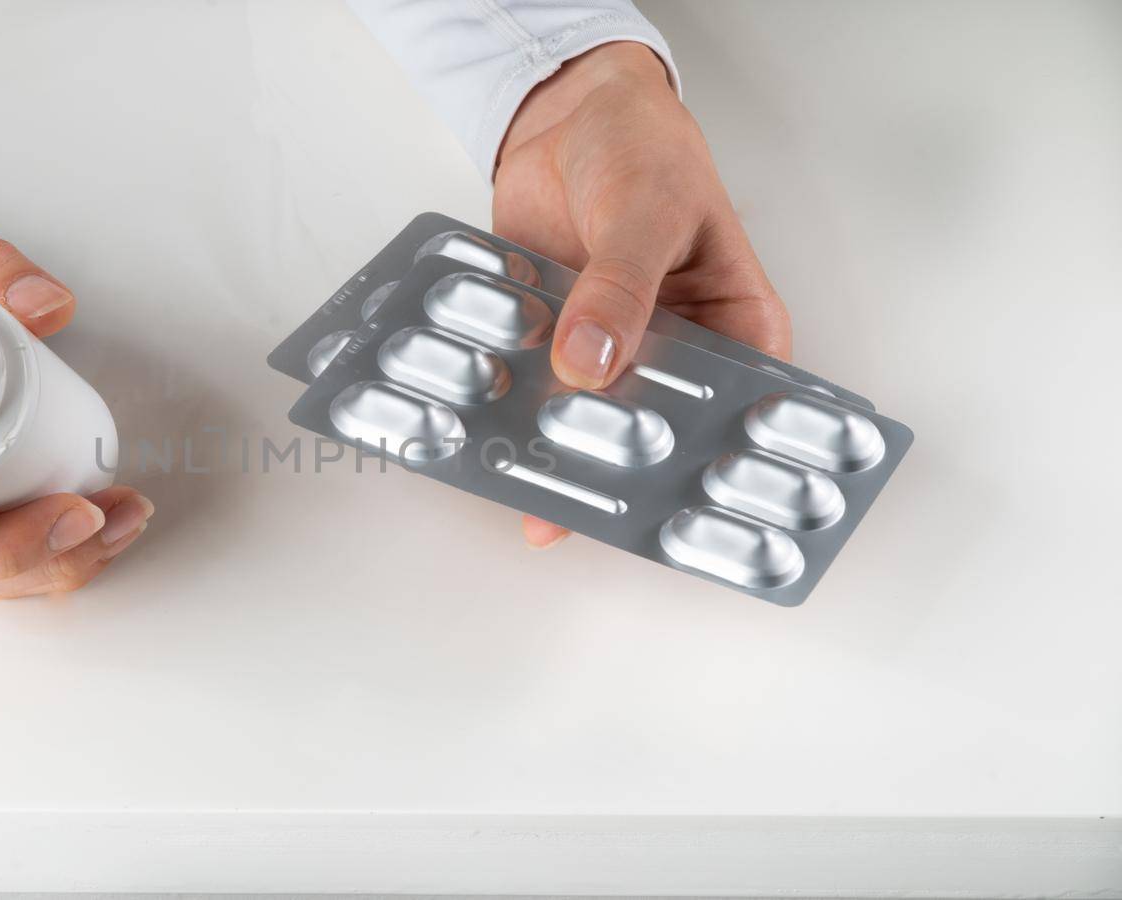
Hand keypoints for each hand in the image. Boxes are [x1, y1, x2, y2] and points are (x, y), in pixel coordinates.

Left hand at [492, 42, 791, 548]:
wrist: (567, 111)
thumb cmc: (642, 146)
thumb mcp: (646, 211)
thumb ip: (619, 287)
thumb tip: (588, 364)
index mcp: (736, 329)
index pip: (734, 414)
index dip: (702, 466)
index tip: (664, 510)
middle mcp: (673, 351)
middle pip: (650, 427)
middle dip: (605, 464)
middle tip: (565, 506)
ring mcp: (606, 350)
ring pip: (581, 412)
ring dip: (543, 440)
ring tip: (508, 478)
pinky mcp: (547, 338)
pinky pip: (526, 379)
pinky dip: (502, 398)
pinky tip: (473, 423)